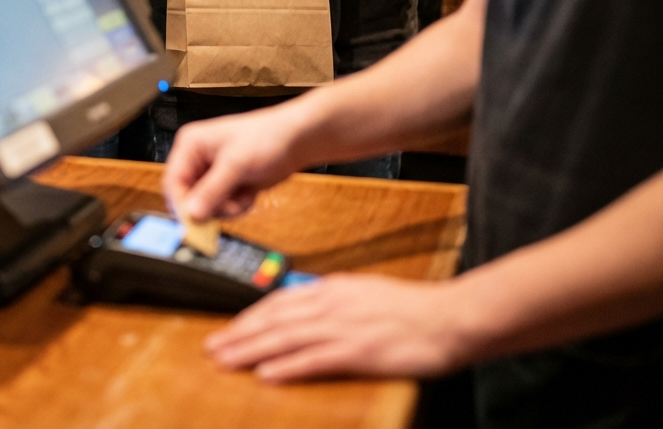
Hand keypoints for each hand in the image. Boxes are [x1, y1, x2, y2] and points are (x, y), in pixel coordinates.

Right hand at [162, 104, 304, 221]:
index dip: (181, 204)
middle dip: (210, 206)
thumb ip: (212, 190)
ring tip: (243, 194)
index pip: (173, 181)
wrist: (296, 140)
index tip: (193, 223)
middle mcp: (198, 160)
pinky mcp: (227, 186)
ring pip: (206, 206)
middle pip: (188, 197)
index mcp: (191, 145)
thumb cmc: (267, 137)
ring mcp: (213, 174)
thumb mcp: (236, 163)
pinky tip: (249, 194)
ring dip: (226, 207)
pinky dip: (236, 206)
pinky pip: (222, 208)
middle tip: (229, 206)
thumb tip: (191, 213)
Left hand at [206, 273, 472, 381]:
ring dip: (251, 349)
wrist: (451, 316)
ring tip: (225, 360)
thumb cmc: (416, 309)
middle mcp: (333, 304)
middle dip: (240, 333)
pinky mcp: (359, 351)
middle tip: (212, 346)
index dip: (251, 315)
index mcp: (335, 288)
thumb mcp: (367, 293)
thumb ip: (337, 301)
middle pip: (275, 319)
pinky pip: (315, 359)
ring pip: (286, 337)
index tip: (230, 327)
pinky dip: (288, 366)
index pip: (281, 300)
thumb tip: (310, 310)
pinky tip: (266, 375)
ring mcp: (345, 327)